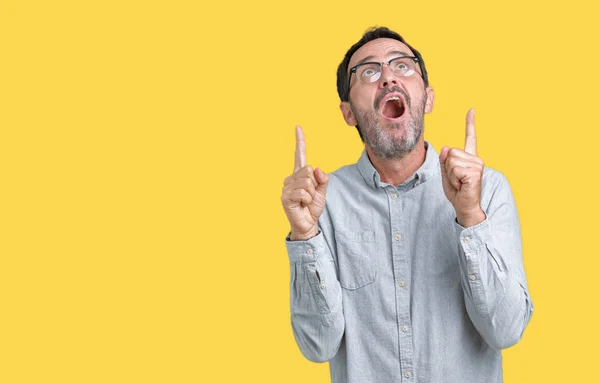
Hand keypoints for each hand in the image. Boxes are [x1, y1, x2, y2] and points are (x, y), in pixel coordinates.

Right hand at [281, 126, 329, 239]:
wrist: (308, 224)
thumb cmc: (313, 207)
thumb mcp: (322, 191)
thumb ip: (322, 179)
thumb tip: (317, 168)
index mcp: (300, 174)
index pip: (299, 155)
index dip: (299, 141)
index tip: (298, 127)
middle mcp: (291, 178)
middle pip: (308, 170)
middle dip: (314, 184)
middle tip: (310, 196)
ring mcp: (286, 187)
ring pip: (307, 182)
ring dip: (311, 194)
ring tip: (306, 201)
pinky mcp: (285, 197)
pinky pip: (303, 192)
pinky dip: (307, 199)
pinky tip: (302, 205)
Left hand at [439, 109, 485, 226]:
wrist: (464, 206)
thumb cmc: (457, 192)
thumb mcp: (446, 174)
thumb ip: (444, 161)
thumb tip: (445, 147)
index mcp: (469, 158)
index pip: (470, 137)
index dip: (470, 123)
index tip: (471, 110)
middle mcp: (475, 159)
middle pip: (450, 152)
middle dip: (447, 167)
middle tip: (456, 179)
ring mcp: (477, 164)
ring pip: (451, 160)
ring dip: (450, 174)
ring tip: (459, 182)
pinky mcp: (475, 172)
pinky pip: (454, 169)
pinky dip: (453, 178)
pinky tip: (461, 184)